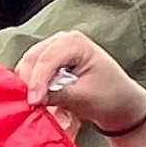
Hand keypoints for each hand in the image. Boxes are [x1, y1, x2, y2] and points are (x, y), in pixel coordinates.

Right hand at [17, 31, 145, 135]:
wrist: (118, 101)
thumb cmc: (108, 96)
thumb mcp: (83, 97)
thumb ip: (57, 94)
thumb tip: (33, 98)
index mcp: (75, 42)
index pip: (47, 59)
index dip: (37, 81)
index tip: (34, 103)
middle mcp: (61, 40)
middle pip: (31, 59)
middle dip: (28, 83)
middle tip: (30, 106)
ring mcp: (52, 50)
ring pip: (26, 66)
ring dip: (27, 85)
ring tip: (36, 104)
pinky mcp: (47, 63)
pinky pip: (29, 73)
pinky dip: (30, 86)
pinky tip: (37, 99)